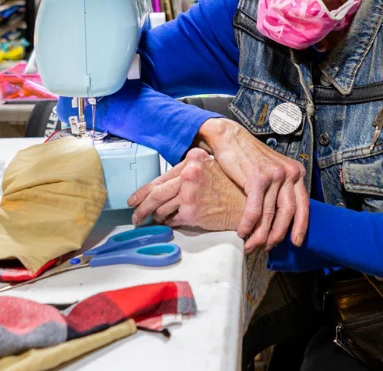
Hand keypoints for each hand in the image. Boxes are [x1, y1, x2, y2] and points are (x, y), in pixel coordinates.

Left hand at [128, 148, 245, 230]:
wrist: (247, 205)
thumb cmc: (230, 189)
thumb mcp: (209, 170)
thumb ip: (188, 174)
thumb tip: (163, 187)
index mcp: (192, 160)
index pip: (161, 177)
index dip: (143, 191)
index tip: (135, 199)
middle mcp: (190, 173)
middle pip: (155, 193)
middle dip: (141, 207)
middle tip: (135, 215)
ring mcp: (190, 193)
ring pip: (161, 209)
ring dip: (157, 217)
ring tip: (156, 220)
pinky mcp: (192, 212)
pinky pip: (172, 220)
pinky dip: (171, 223)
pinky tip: (174, 222)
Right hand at [196, 118, 308, 252]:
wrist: (229, 137)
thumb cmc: (248, 156)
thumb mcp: (272, 169)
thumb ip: (280, 188)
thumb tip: (281, 216)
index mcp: (296, 172)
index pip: (303, 205)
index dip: (300, 226)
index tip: (295, 243)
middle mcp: (289, 173)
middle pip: (288, 213)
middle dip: (277, 235)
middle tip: (267, 248)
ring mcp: (274, 175)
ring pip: (270, 214)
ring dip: (259, 235)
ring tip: (251, 245)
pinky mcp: (257, 178)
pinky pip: (255, 210)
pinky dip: (248, 225)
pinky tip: (241, 232)